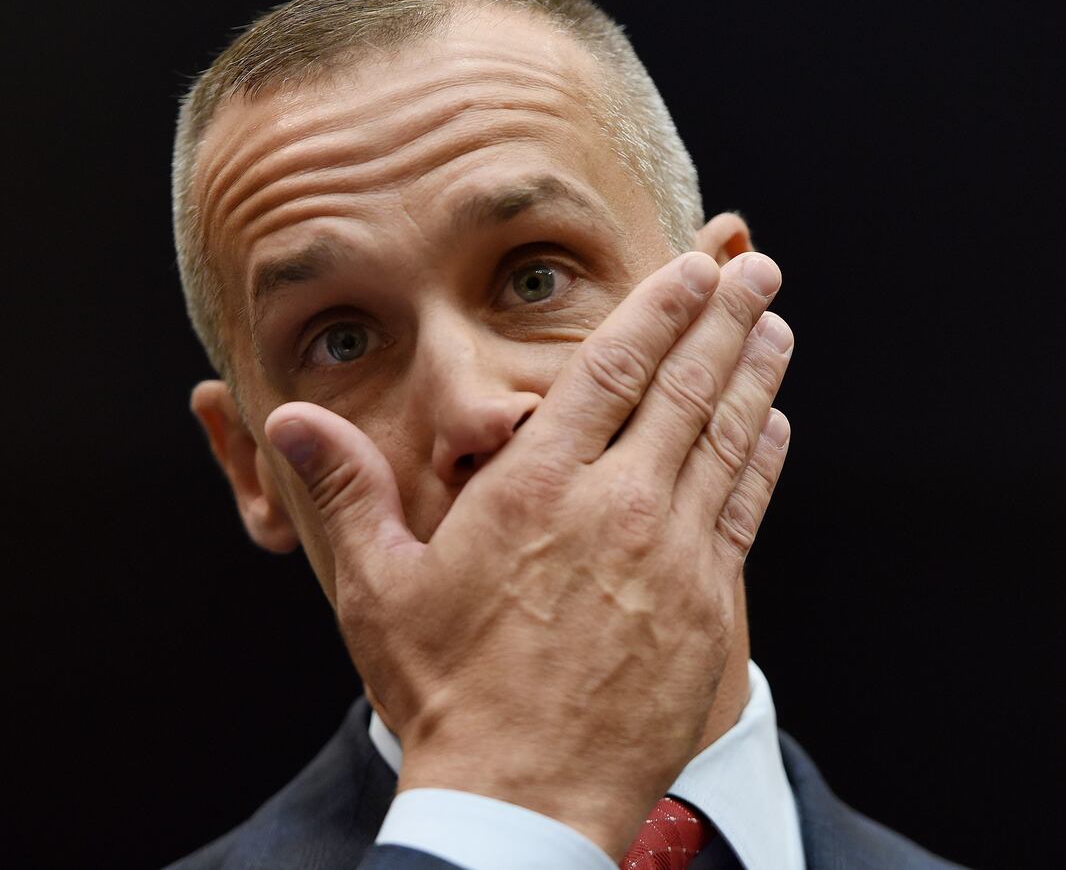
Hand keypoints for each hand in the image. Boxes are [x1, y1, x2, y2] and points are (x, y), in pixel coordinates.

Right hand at [264, 251, 792, 857]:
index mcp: (536, 489)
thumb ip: (348, 491)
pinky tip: (774, 427)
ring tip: (777, 327)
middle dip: (724, 319)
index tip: (692, 266)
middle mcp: (615, 509)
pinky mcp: (708, 610)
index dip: (657, 308)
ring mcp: (671, 559)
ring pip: (726, 443)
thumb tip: (287, 420)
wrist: (524, 798)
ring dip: (754, 378)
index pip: (610, 370)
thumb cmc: (445, 693)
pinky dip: (762, 462)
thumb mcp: (378, 588)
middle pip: (684, 390)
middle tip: (757, 268)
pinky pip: (744, 514)